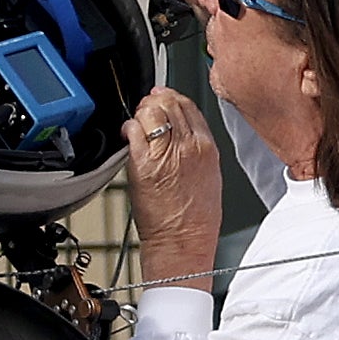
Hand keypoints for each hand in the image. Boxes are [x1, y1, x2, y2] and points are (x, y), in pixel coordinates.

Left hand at [125, 87, 220, 293]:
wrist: (183, 241)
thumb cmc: (196, 218)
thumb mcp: (210, 175)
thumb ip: (196, 148)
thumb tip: (181, 130)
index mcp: (207, 147)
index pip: (188, 106)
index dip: (172, 98)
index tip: (163, 100)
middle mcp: (188, 146)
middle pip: (168, 104)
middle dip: (154, 102)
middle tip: (147, 110)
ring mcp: (165, 153)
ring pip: (150, 111)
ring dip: (141, 114)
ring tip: (138, 124)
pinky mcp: (143, 162)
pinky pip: (133, 130)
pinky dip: (128, 128)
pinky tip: (128, 137)